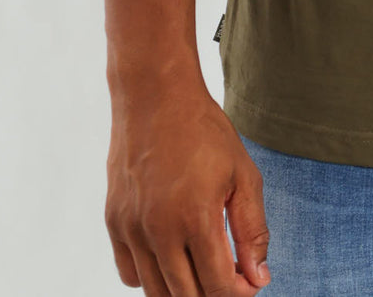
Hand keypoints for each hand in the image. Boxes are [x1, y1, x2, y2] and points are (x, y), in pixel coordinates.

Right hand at [105, 83, 270, 294]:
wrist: (156, 96)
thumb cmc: (205, 132)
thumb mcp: (243, 175)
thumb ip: (252, 231)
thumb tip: (258, 278)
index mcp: (196, 217)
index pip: (217, 287)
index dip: (238, 293)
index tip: (249, 283)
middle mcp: (158, 230)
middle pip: (187, 296)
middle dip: (214, 294)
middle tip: (230, 275)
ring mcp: (131, 229)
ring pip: (156, 292)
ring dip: (183, 290)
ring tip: (203, 267)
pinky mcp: (114, 223)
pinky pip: (130, 274)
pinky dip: (152, 277)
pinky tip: (172, 255)